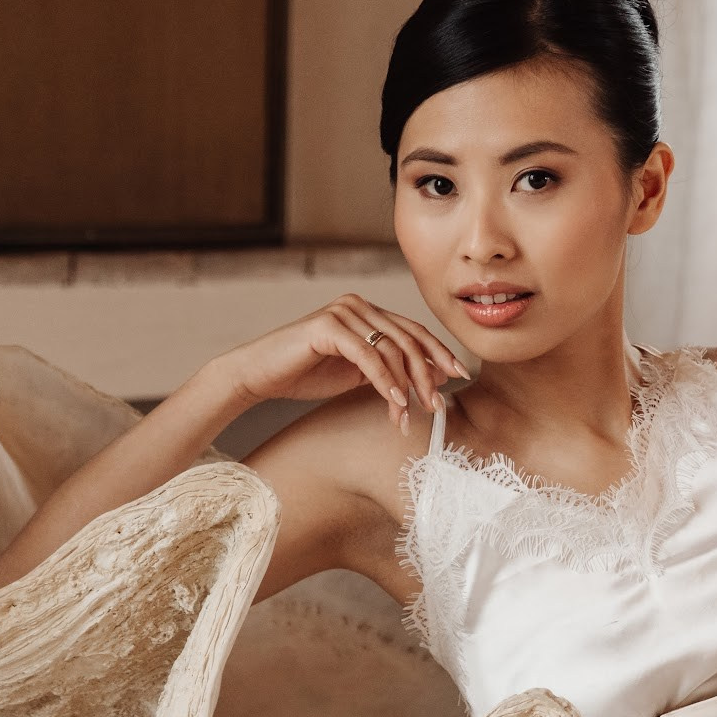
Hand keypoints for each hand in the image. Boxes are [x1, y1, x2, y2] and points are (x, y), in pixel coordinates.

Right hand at [212, 294, 469, 431]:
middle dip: (427, 373)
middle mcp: (357, 305)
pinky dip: (384, 380)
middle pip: (407, 338)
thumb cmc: (304, 374)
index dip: (438, 353)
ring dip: (406, 383)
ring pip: (391, 348)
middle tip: (437, 403)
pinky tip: (395, 401)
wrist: (258, 375)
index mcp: (367, 312)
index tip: (458, 376)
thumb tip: (431, 378)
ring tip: (413, 411)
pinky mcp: (327, 326)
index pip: (413, 331)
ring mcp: (342, 312)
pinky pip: (367, 356)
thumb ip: (388, 369)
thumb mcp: (356, 373)